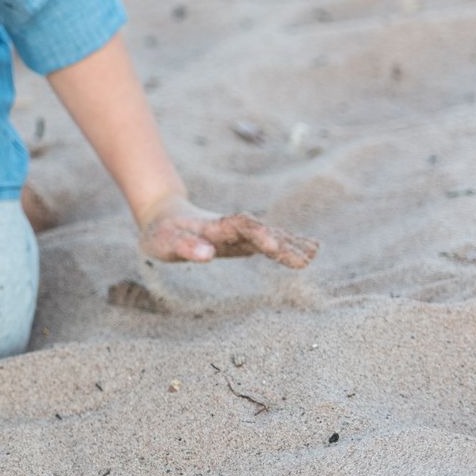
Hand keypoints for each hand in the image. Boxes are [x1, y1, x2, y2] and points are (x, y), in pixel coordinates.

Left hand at [135, 192, 317, 268]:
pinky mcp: (244, 240)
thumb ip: (185, 246)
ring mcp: (240, 234)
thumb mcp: (165, 242)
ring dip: (290, 244)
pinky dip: (290, 244)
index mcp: (213, 226)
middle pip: (260, 232)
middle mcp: (231, 228)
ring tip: (313, 254)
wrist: (165, 217)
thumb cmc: (162, 233)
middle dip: (281, 244)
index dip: (257, 234)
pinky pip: (270, 241)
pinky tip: (312, 250)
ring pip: (269, 236)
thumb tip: (207, 254)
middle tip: (304, 259)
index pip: (239, 226)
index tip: (273, 247)